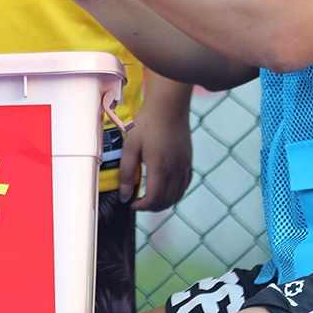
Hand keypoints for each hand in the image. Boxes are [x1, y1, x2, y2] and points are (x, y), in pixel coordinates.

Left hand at [120, 80, 192, 210]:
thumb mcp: (130, 146)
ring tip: (150, 198)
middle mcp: (175, 170)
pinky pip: (185, 184)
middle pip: (167, 200)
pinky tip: (167, 189)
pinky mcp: (188, 160)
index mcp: (160, 168)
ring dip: (164, 202)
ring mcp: (184, 165)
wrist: (168, 106)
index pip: (154, 199)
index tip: (131, 203)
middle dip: (151, 207)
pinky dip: (176, 192)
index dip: (141, 206)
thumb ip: (127, 172)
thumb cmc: (147, 123)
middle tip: (138, 202)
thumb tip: (125, 194)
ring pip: (178, 195)